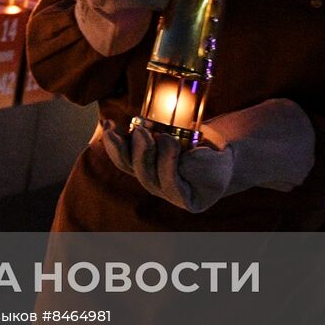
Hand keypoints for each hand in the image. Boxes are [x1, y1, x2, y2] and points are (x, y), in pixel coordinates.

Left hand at [95, 99, 315, 211]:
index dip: (165, 163)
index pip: (169, 184)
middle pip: (146, 175)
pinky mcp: (140, 161)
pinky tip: (108, 125)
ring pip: (130, 166)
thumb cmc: (217, 159)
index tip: (169, 140)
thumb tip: (179, 155)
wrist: (213, 151)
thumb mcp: (214, 163)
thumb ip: (199, 164)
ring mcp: (149, 177)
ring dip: (124, 147)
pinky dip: (114, 140)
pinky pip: (122, 155)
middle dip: (143, 153)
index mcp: (185, 199)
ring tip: (124, 128)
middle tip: (145, 132)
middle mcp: (163, 191)